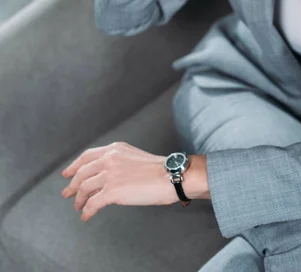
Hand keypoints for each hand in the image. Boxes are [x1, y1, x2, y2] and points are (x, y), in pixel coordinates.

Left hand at [61, 142, 176, 221]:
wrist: (169, 176)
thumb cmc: (157, 170)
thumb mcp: (132, 156)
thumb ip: (116, 161)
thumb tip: (102, 177)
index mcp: (114, 149)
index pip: (87, 156)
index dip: (74, 166)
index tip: (67, 174)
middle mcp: (109, 159)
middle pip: (81, 172)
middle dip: (72, 185)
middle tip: (67, 193)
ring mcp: (109, 174)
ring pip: (84, 188)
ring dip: (78, 200)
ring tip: (78, 206)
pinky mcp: (112, 191)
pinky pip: (92, 203)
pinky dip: (87, 211)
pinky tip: (86, 215)